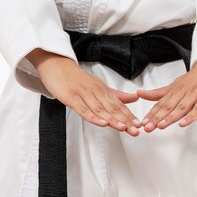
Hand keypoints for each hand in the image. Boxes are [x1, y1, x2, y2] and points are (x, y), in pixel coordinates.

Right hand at [28, 48, 142, 135]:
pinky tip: (102, 123)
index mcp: (104, 91)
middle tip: (136, 130)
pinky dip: (93, 117)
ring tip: (123, 128)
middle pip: (112, 109)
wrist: (57, 65)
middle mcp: (96, 92)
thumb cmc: (78, 79)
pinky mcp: (72, 98)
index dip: (129, 116)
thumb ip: (117, 95)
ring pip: (100, 110)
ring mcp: (84, 95)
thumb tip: (135, 98)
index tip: (139, 125)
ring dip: (113, 120)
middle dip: (125, 121)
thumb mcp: (100, 86)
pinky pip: (84, 109)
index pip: (119, 105)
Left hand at [136, 48, 196, 131]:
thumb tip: (140, 94)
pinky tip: (183, 123)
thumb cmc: (196, 78)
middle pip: (168, 106)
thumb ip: (158, 93)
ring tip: (161, 126)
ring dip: (170, 117)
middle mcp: (183, 92)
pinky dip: (191, 116)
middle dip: (157, 118)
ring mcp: (195, 94)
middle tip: (147, 127)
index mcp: (174, 90)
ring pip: (181, 107)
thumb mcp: (175, 84)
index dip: (151, 114)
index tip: (142, 122)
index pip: (160, 103)